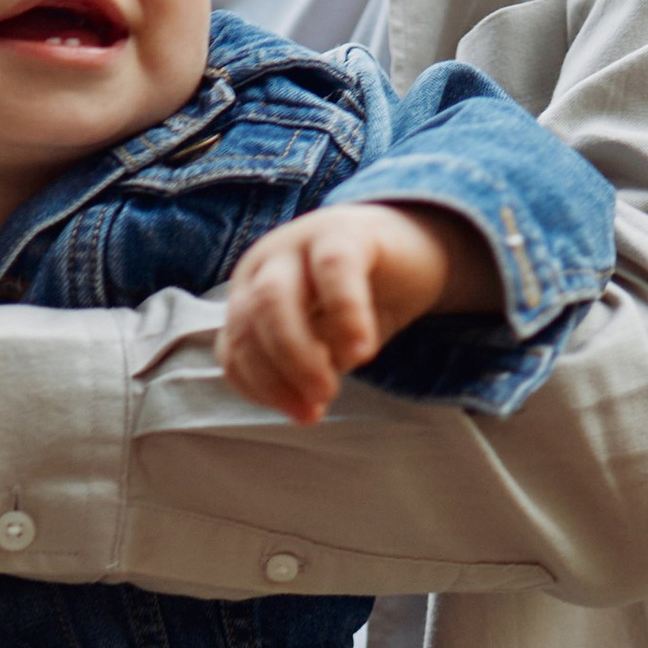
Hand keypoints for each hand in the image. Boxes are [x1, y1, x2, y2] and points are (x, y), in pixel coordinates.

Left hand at [218, 201, 501, 425]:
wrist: (413, 251)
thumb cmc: (361, 302)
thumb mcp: (327, 345)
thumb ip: (307, 369)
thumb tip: (302, 407)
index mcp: (250, 295)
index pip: (235, 349)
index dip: (261, 390)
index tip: (300, 416)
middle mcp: (265, 266)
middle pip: (247, 325)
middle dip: (274, 376)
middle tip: (314, 408)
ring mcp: (299, 242)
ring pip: (273, 299)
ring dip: (297, 355)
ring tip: (331, 389)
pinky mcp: (345, 231)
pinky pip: (333, 271)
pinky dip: (344, 316)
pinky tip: (362, 351)